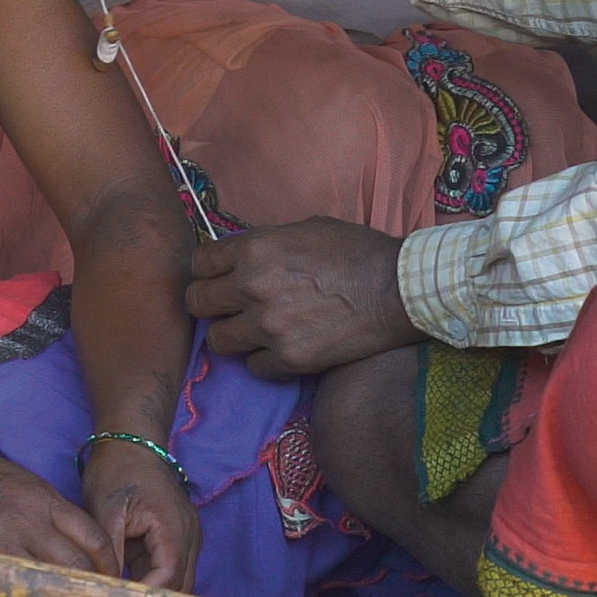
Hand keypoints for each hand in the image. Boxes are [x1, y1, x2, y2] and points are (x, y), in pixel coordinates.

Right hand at [0, 436, 118, 575]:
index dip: (109, 566)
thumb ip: (50, 512)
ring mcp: (1, 542)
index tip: (114, 584)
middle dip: (92, 590)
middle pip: (77, 565)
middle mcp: (28, 521)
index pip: (93, 538)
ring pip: (46, 582)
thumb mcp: (22, 484)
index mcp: (43, 500)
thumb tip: (77, 545)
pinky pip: (8, 588)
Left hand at [79, 435, 201, 589]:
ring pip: (179, 582)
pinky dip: (153, 581)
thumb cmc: (116, 470)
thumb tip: (107, 587)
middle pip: (182, 587)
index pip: (168, 578)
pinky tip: (130, 590)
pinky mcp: (178, 539)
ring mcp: (187, 538)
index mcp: (174, 528)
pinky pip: (171, 570)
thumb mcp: (105, 510)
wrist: (131, 442)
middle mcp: (189, 536)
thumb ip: (109, 551)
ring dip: (156, 594)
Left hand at [186, 219, 418, 376]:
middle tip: (227, 307)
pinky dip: (264, 360)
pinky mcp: (289, 358)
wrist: (399, 288)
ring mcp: (268, 326)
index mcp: (254, 248)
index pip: (198, 263)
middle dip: (210, 304)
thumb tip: (241, 257)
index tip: (216, 277)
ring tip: (252, 331)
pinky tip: (282, 348)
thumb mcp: (304, 229)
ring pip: (218, 341)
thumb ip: (265, 244)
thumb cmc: (357, 251)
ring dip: (233, 335)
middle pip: (198, 303)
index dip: (206, 271)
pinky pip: (254, 367)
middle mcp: (252, 286)